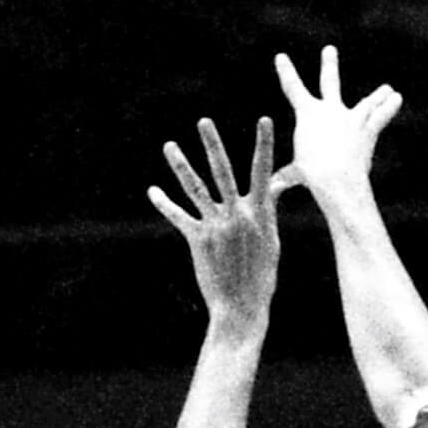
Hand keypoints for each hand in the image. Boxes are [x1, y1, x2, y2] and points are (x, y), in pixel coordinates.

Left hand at [149, 114, 284, 320]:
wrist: (242, 307)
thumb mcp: (271, 240)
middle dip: (213, 145)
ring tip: (169, 145)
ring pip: (196, 189)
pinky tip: (153, 191)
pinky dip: (165, 203)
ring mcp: (216, 226)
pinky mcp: (198, 240)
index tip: (264, 120)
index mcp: (260, 213)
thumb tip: (274, 186)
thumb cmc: (261, 276)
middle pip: (223, 171)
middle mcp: (237, 215)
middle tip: (203, 121)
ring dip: (181, 165)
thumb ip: (268, 210)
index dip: (264, 145)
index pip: (264, 172)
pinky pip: (179, 216)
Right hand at [273, 46, 401, 210]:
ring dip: (378, 95)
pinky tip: (397, 97)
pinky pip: (381, 115)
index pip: (292, 88)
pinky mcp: (368, 129)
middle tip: (330, 49)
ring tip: (388, 89)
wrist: (335, 176)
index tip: (281, 56)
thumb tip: (273, 186)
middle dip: (329, 65)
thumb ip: (287, 175)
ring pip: (367, 102)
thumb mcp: (296, 173)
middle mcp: (330, 110)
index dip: (286, 70)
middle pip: (329, 82)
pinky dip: (389, 106)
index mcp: (307, 114)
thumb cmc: (311, 175)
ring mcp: (351, 117)